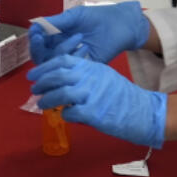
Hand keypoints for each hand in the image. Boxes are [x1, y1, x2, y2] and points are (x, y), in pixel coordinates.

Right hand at [27, 2, 149, 63]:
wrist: (121, 25)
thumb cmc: (97, 17)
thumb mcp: (75, 16)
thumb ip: (57, 22)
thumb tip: (35, 25)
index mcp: (56, 36)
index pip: (38, 43)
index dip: (34, 40)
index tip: (35, 33)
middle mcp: (60, 49)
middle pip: (41, 57)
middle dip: (39, 49)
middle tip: (42, 39)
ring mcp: (72, 59)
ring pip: (55, 64)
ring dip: (62, 50)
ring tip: (79, 37)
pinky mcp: (83, 67)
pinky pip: (72, 69)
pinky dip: (76, 58)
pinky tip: (86, 48)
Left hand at [27, 55, 166, 147]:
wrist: (143, 110)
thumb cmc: (122, 95)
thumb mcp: (103, 76)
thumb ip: (85, 74)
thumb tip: (63, 80)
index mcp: (92, 67)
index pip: (62, 60)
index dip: (44, 67)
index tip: (33, 74)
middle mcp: (90, 77)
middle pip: (58, 75)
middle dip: (42, 83)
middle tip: (34, 90)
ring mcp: (92, 95)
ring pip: (60, 95)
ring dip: (48, 100)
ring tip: (42, 105)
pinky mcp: (94, 113)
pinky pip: (71, 113)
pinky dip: (64, 115)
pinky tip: (64, 116)